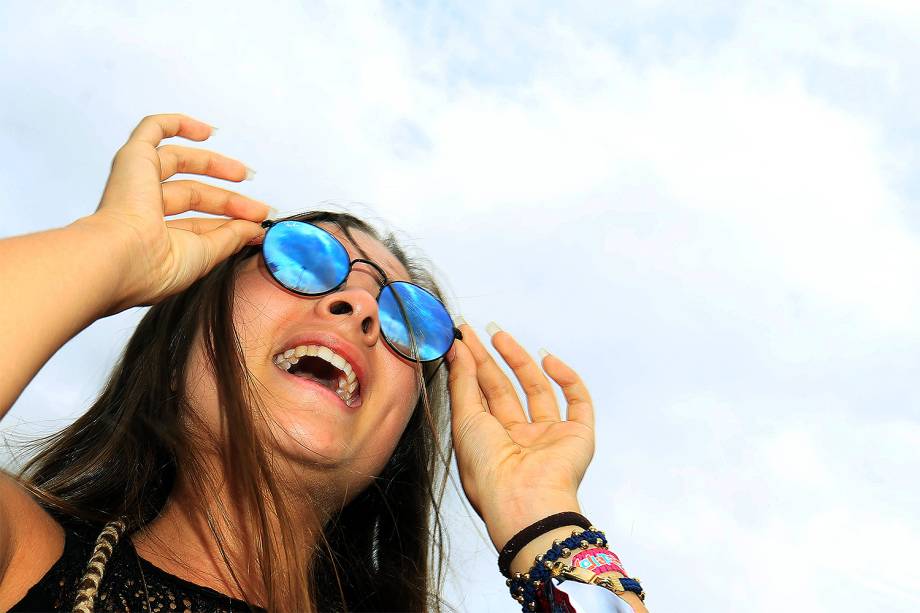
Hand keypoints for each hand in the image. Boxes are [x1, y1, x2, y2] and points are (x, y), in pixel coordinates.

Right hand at [74, 113, 270, 315]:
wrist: (125, 256)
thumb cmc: (157, 265)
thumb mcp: (207, 253)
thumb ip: (232, 237)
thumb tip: (255, 227)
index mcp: (156, 237)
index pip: (198, 223)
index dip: (230, 221)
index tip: (258, 223)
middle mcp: (142, 209)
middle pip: (193, 194)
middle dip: (229, 199)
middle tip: (257, 206)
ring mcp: (136, 181)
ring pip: (178, 163)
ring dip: (214, 165)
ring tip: (243, 173)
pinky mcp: (133, 158)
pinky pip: (152, 129)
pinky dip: (178, 123)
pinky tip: (207, 131)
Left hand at [446, 322, 595, 551]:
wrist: (523, 500)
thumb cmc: (487, 471)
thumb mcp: (465, 420)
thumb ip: (463, 382)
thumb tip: (456, 349)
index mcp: (490, 443)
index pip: (479, 397)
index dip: (470, 367)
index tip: (460, 339)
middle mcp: (519, 439)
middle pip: (504, 391)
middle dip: (490, 360)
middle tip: (476, 331)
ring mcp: (549, 438)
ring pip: (538, 390)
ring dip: (520, 361)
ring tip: (500, 336)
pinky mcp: (578, 436)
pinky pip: (578, 401)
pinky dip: (567, 378)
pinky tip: (548, 359)